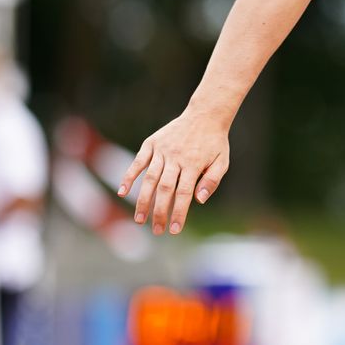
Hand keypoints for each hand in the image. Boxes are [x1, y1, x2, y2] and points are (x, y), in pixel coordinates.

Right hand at [118, 110, 230, 234]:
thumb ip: (212, 181)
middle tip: (157, 230)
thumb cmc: (214, 142)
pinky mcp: (151, 144)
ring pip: (150, 179)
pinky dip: (129, 176)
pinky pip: (138, 162)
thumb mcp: (222, 161)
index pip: (184, 194)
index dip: (178, 213)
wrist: (205, 114)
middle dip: (159, 212)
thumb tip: (199, 200)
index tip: (173, 230)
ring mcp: (162, 150)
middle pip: (165, 190)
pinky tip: (122, 192)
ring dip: (143, 200)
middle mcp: (176, 158)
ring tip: (139, 219)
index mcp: (193, 164)